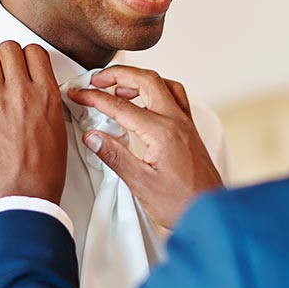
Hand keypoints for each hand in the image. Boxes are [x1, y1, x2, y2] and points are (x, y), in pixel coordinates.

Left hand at [0, 42, 67, 204]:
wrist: (25, 195)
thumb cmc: (44, 170)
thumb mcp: (58, 126)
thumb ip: (46, 101)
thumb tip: (37, 90)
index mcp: (46, 94)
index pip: (34, 51)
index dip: (26, 56)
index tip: (22, 64)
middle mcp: (21, 92)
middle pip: (8, 49)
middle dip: (5, 58)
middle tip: (3, 72)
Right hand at [67, 66, 222, 229]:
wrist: (208, 213)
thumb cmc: (181, 203)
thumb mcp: (140, 183)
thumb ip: (114, 156)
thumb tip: (93, 137)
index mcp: (161, 132)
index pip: (120, 106)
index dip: (95, 98)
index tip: (80, 95)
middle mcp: (176, 121)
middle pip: (146, 80)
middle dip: (118, 74)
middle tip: (97, 80)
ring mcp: (185, 123)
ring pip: (163, 84)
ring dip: (139, 79)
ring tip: (119, 87)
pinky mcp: (190, 130)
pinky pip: (174, 95)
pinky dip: (157, 89)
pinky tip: (147, 100)